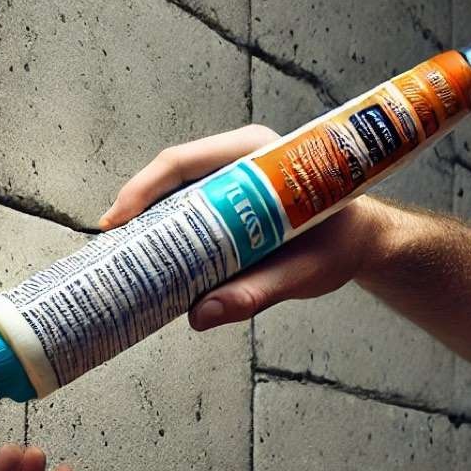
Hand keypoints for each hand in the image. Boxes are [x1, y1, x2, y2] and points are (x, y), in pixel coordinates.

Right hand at [99, 124, 398, 330]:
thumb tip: (200, 315)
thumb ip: (256, 292)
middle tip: (109, 242)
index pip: (185, 162)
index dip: (143, 189)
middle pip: (170, 173)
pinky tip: (146, 251)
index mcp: (259, 155)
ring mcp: (230, 174)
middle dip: (135, 205)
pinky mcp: (226, 195)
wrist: (361, 240)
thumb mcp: (303, 271)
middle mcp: (239, 157)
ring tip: (120, 250)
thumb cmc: (338, 245)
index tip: (118, 220)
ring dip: (145, 217)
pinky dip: (162, 226)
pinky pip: (185, 203)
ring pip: (173, 189)